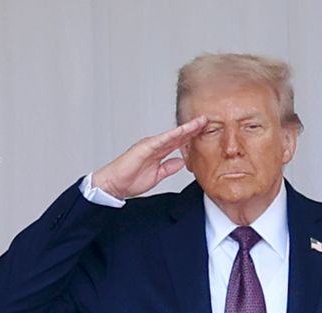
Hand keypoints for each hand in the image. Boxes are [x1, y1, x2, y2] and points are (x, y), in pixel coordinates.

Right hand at [91, 116, 207, 198]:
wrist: (114, 184)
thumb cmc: (129, 180)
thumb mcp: (156, 175)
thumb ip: (168, 168)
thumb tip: (181, 163)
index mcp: (158, 152)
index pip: (178, 142)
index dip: (192, 136)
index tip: (205, 131)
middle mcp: (155, 145)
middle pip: (178, 135)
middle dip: (193, 128)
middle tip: (207, 120)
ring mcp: (150, 145)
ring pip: (172, 134)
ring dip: (187, 128)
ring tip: (200, 122)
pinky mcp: (144, 147)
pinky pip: (162, 140)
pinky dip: (173, 135)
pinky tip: (183, 131)